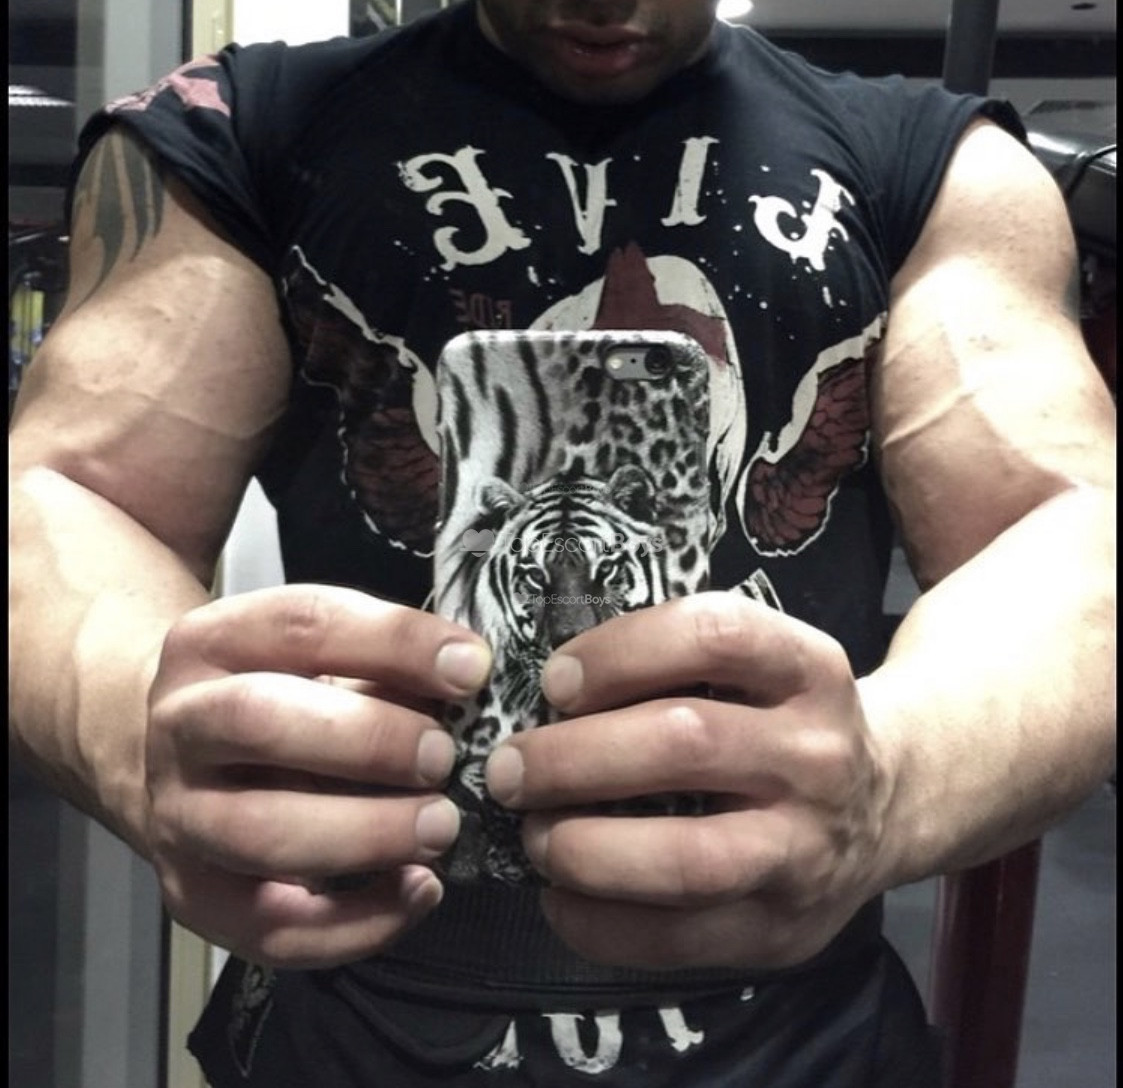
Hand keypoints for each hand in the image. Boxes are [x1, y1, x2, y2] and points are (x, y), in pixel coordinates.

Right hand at [145, 584, 490, 967]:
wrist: (174, 757)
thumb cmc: (281, 695)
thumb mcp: (320, 658)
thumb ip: (385, 664)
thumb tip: (470, 684)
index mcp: (216, 641)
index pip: (305, 624)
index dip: (395, 642)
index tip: (471, 668)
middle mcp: (182, 724)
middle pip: (262, 721)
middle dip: (369, 741)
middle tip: (444, 759)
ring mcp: (178, 816)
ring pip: (261, 833)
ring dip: (365, 833)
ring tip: (440, 827)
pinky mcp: (195, 898)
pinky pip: (272, 929)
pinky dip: (356, 922)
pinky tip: (419, 890)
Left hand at [484, 592, 894, 970]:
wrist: (893, 804)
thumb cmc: (785, 722)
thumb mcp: (763, 668)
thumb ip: (680, 666)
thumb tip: (545, 696)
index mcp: (808, 668)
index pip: (714, 634)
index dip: (620, 652)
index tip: (555, 680)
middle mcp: (817, 754)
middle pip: (686, 742)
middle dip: (573, 757)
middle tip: (508, 768)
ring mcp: (806, 849)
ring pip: (684, 856)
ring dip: (583, 848)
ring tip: (533, 834)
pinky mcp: (785, 930)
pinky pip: (678, 938)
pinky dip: (598, 921)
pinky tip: (559, 896)